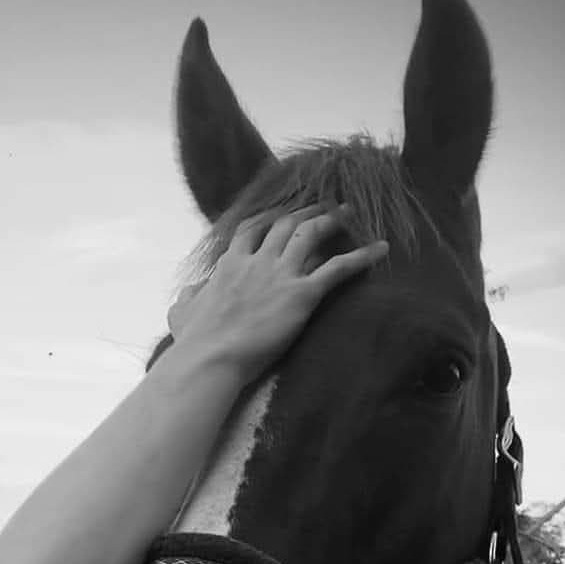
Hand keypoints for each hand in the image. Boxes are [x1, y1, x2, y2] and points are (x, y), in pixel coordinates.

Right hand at [167, 205, 387, 385]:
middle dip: (306, 211)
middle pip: (285, 224)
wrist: (211, 357)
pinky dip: (362, 256)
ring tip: (349, 212)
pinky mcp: (302, 294)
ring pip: (311, 234)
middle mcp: (258, 260)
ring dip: (332, 220)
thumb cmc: (195, 342)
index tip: (281, 214)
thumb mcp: (182, 314)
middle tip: (324, 206)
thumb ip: (188, 298)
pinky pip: (338, 268)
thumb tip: (189, 293)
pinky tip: (381, 249)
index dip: (269, 219)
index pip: (252, 229)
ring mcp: (281, 274)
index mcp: (230, 264)